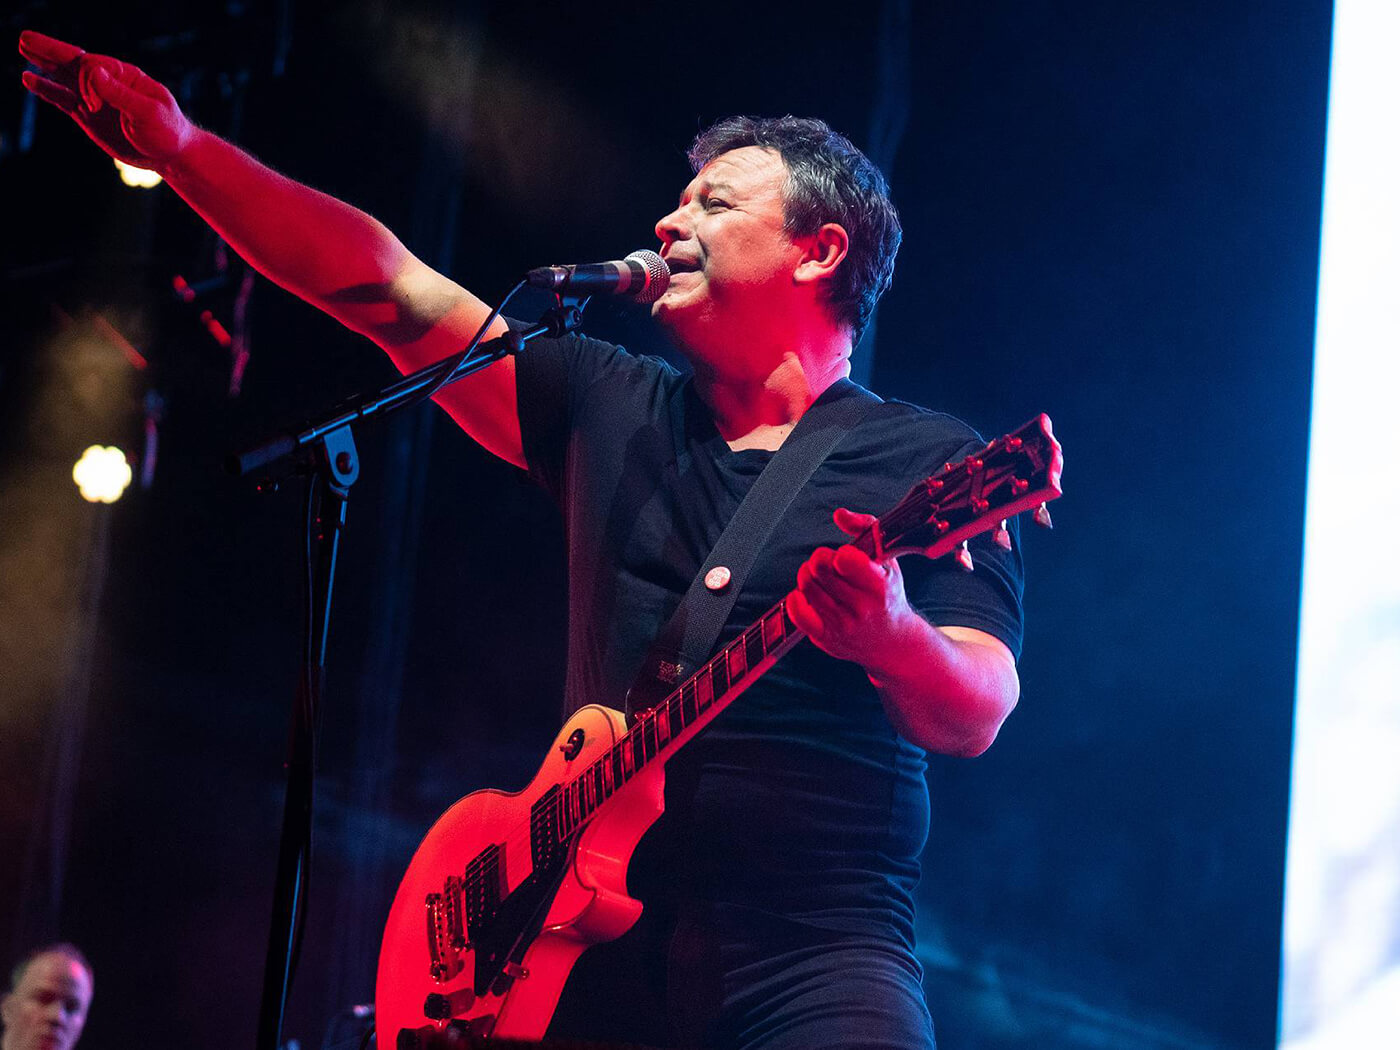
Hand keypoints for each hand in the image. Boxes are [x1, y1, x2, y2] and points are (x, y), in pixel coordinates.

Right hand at [18, 31, 194, 167]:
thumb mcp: (149, 113)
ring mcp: (95, 99)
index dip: (86, 82)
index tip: (94, 105)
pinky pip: (62, 99)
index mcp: (124, 76)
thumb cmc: (167, 131)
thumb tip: (93, 72)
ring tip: (23, 47)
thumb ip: (121, 94)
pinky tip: (28, 79)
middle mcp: (107, 82)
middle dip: (50, 49)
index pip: (93, 66)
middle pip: (73, 61)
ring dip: (44, 63)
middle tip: (25, 38)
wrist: (170, 154)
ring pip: (64, 77)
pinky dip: (46, 89)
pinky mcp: (88, 116)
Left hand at [786, 507, 918, 668]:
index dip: (841, 554)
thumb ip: (866, 528)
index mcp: (880, 587)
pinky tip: (808, 594)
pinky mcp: (825, 639)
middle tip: (828, 563)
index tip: (847, 558)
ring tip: (820, 577)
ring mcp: (842, 626)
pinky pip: (797, 613)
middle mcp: (861, 609)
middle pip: (819, 569)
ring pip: (807, 587)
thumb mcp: (888, 560)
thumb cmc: (888, 595)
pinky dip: (797, 598)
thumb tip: (839, 514)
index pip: (845, 560)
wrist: (893, 642)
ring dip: (809, 575)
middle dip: (820, 559)